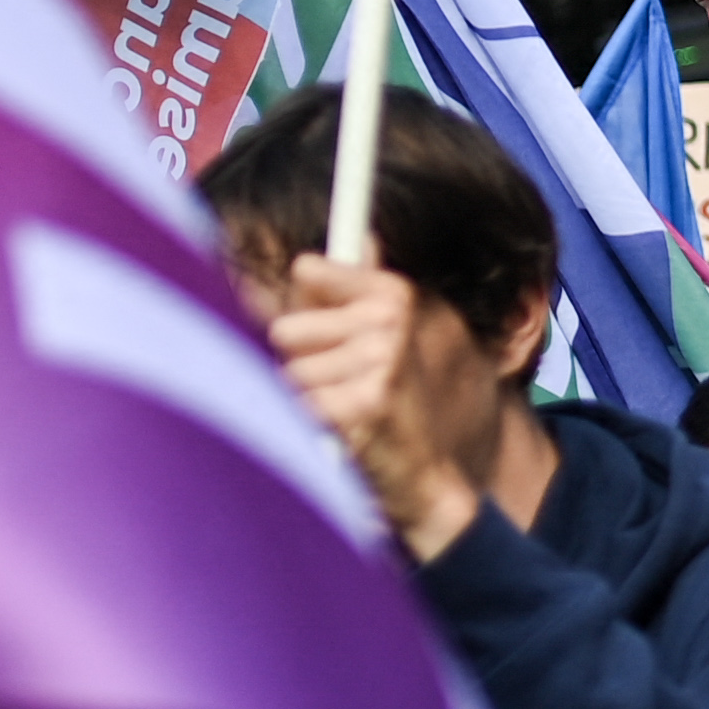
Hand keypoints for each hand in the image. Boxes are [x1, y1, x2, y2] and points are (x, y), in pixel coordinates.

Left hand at [272, 254, 514, 560]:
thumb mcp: (389, 337)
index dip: (302, 304)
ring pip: (288, 374)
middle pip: (284, 329)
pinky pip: (297, 408)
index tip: (318, 325)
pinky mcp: (366, 403)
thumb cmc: (393, 403)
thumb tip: (362, 234)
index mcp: (394, 294)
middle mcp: (389, 319)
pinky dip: (309, 428)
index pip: (306, 271)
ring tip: (343, 412)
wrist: (424, 475)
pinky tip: (340, 434)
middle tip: (337, 385)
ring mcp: (380, 360)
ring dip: (304, 400)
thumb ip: (361, 289)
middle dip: (299, 362)